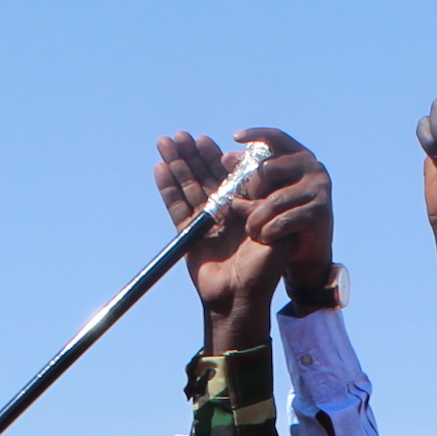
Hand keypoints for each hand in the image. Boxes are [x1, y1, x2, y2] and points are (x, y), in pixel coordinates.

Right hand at [153, 130, 321, 332]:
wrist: (240, 300)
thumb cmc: (263, 271)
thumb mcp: (276, 234)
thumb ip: (269, 205)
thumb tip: (262, 174)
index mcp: (247, 210)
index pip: (231, 177)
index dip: (218, 159)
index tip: (208, 141)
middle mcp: (225, 213)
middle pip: (206, 177)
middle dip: (193, 156)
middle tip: (182, 135)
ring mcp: (205, 223)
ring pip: (189, 188)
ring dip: (177, 165)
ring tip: (166, 142)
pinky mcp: (188, 235)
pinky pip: (176, 207)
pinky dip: (168, 188)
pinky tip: (160, 168)